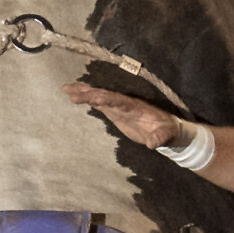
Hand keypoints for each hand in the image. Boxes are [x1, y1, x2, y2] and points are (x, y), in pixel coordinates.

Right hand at [63, 82, 181, 149]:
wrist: (166, 128)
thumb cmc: (167, 131)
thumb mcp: (166, 135)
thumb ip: (160, 138)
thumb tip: (153, 144)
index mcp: (134, 107)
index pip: (118, 101)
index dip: (106, 98)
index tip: (93, 97)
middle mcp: (123, 103)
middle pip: (104, 95)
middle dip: (88, 93)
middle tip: (71, 92)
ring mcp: (118, 106)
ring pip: (98, 96)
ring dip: (83, 92)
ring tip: (66, 88)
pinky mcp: (114, 111)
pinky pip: (98, 102)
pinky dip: (87, 98)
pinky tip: (74, 96)